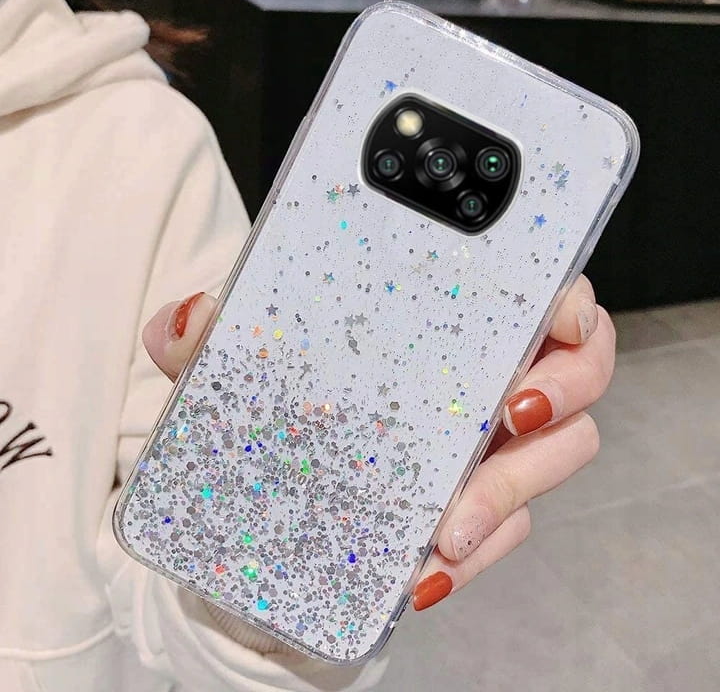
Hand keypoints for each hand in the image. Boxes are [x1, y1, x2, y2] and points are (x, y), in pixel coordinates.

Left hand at [143, 275, 614, 612]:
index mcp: (453, 320)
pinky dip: (472, 555)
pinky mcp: (472, 511)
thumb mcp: (245, 360)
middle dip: (563, 393)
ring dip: (509, 493)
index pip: (539, 292)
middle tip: (513, 414)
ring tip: (452, 526)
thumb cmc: (284, 398)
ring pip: (548, 463)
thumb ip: (213, 334)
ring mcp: (487, 449)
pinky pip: (499, 534)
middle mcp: (486, 379)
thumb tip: (187, 321)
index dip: (568, 299)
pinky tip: (424, 572)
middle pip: (576, 375)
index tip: (557, 314)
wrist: (271, 488)